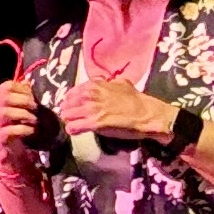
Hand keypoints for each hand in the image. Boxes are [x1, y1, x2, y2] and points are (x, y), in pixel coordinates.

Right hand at [0, 79, 46, 156]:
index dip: (22, 89)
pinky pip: (9, 130)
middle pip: (5, 97)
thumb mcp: (21, 106)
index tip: (33, 96)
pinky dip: (24, 129)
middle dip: (24, 101)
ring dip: (24, 114)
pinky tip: (32, 130)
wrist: (14, 148)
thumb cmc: (18, 123)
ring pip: (5, 112)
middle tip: (36, 107)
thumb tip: (26, 82)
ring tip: (35, 119)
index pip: (7, 86)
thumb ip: (22, 94)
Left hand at [58, 72, 177, 144]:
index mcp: (94, 85)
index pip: (71, 93)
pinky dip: (74, 130)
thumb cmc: (137, 101)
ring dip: (71, 121)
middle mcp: (89, 94)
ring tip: (78, 125)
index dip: (73, 102)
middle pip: (65, 105)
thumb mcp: (121, 84)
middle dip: (69, 112)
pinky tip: (79, 131)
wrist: (148, 114)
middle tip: (76, 118)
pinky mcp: (94, 123)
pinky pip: (72, 127)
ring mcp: (91, 109)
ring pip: (65, 115)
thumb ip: (108, 83)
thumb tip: (105, 82)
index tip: (77, 108)